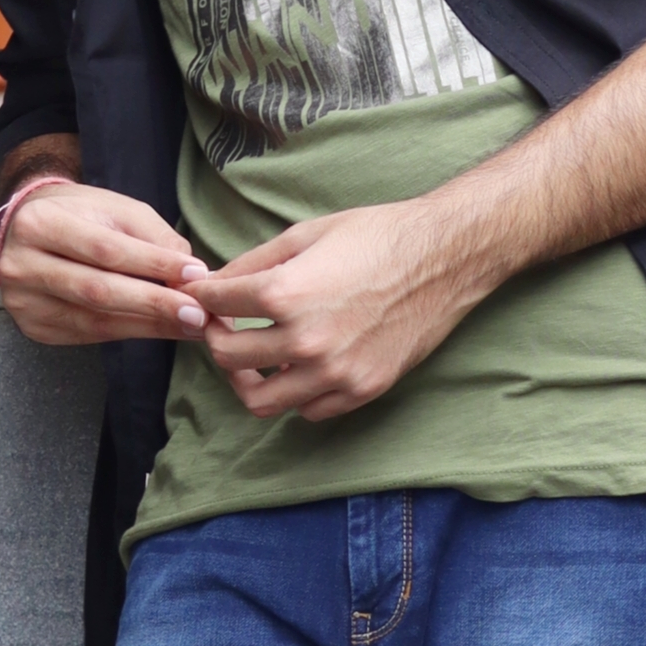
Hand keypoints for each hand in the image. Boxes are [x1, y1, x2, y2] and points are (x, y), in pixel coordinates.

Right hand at [0, 180, 211, 348]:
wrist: (31, 231)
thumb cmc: (82, 215)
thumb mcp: (119, 210)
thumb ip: (156, 239)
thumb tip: (193, 277)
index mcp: (39, 224)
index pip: (105, 250)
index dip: (153, 264)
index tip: (196, 274)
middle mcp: (22, 265)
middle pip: (97, 291)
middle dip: (154, 303)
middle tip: (198, 313)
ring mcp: (24, 302)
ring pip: (95, 321)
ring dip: (149, 325)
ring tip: (190, 325)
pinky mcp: (35, 327)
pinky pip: (90, 335)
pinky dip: (132, 333)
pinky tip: (163, 329)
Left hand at [189, 194, 485, 420]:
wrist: (444, 258)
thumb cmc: (377, 236)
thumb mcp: (306, 235)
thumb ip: (254, 262)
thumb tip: (215, 282)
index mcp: (286, 293)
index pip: (215, 305)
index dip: (201, 297)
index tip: (203, 297)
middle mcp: (306, 339)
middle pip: (227, 357)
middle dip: (217, 338)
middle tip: (223, 326)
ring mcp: (335, 371)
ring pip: (260, 399)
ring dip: (247, 379)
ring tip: (253, 360)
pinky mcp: (362, 389)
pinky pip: (308, 411)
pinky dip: (294, 394)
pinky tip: (298, 368)